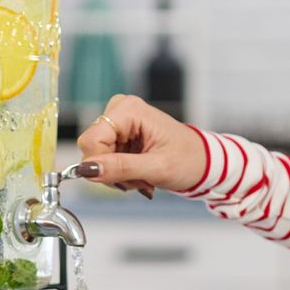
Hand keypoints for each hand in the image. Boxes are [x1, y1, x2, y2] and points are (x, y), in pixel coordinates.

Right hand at [74, 94, 206, 198]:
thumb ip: (121, 167)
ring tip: (142, 176)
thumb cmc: (189, 160)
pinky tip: (138, 173)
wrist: (202, 161)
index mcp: (129, 110)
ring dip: (117, 174)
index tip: (123, 178)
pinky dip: (119, 172)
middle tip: (139, 178)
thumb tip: (87, 169)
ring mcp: (119, 122)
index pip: (91, 140)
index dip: (100, 165)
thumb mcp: (157, 167)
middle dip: (112, 171)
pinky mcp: (119, 134)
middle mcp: (121, 110)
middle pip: (92, 148)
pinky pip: (104, 159)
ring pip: (96, 156)